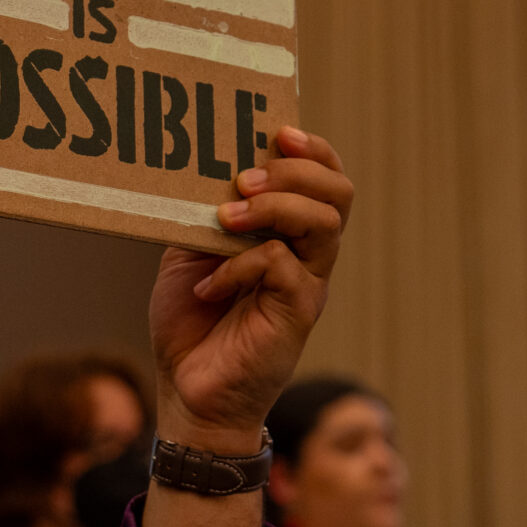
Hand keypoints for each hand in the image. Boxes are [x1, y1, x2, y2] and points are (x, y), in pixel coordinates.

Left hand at [148, 128, 351, 446]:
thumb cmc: (192, 324)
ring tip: (228, 217)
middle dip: (296, 172)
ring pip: (323, 224)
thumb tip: (201, 169)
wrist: (188, 392)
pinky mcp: (296, 316)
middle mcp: (308, 258)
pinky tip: (207, 284)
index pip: (326, 180)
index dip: (313, 151)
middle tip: (245, 176)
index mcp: (290, 236)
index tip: (277, 133)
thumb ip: (203, 212)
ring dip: (275, 207)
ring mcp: (307, 287)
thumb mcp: (188, 254)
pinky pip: (283, 267)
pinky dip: (240, 265)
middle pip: (338, 194)